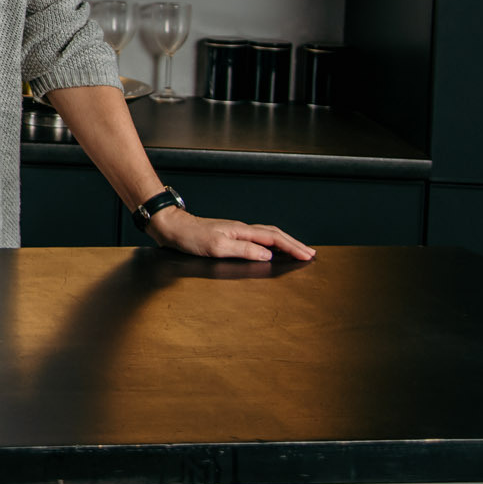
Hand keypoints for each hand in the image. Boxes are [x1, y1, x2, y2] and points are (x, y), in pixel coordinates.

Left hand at [148, 207, 316, 261]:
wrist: (172, 228)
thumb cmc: (190, 237)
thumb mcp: (217, 247)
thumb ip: (243, 250)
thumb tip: (267, 255)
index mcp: (241, 231)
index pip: (274, 238)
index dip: (292, 247)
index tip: (308, 256)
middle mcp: (241, 229)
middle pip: (275, 234)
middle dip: (294, 244)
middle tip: (310, 254)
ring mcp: (235, 232)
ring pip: (268, 235)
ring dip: (285, 243)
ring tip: (297, 251)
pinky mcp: (229, 236)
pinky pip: (257, 238)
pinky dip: (270, 243)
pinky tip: (270, 250)